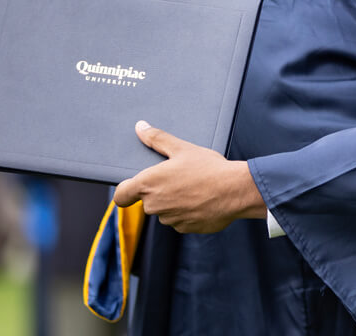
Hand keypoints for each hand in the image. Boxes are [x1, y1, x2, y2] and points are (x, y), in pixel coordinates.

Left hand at [113, 121, 265, 233]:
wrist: (235, 190)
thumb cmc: (208, 168)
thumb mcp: (182, 148)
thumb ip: (157, 139)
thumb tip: (140, 127)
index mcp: (148, 184)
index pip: (121, 195)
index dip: (125, 192)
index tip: (131, 189)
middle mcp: (154, 206)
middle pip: (147, 201)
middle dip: (160, 191)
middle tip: (179, 178)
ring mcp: (170, 219)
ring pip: (165, 211)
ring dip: (174, 202)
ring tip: (195, 188)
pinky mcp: (185, 229)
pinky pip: (181, 220)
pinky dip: (188, 212)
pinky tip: (202, 200)